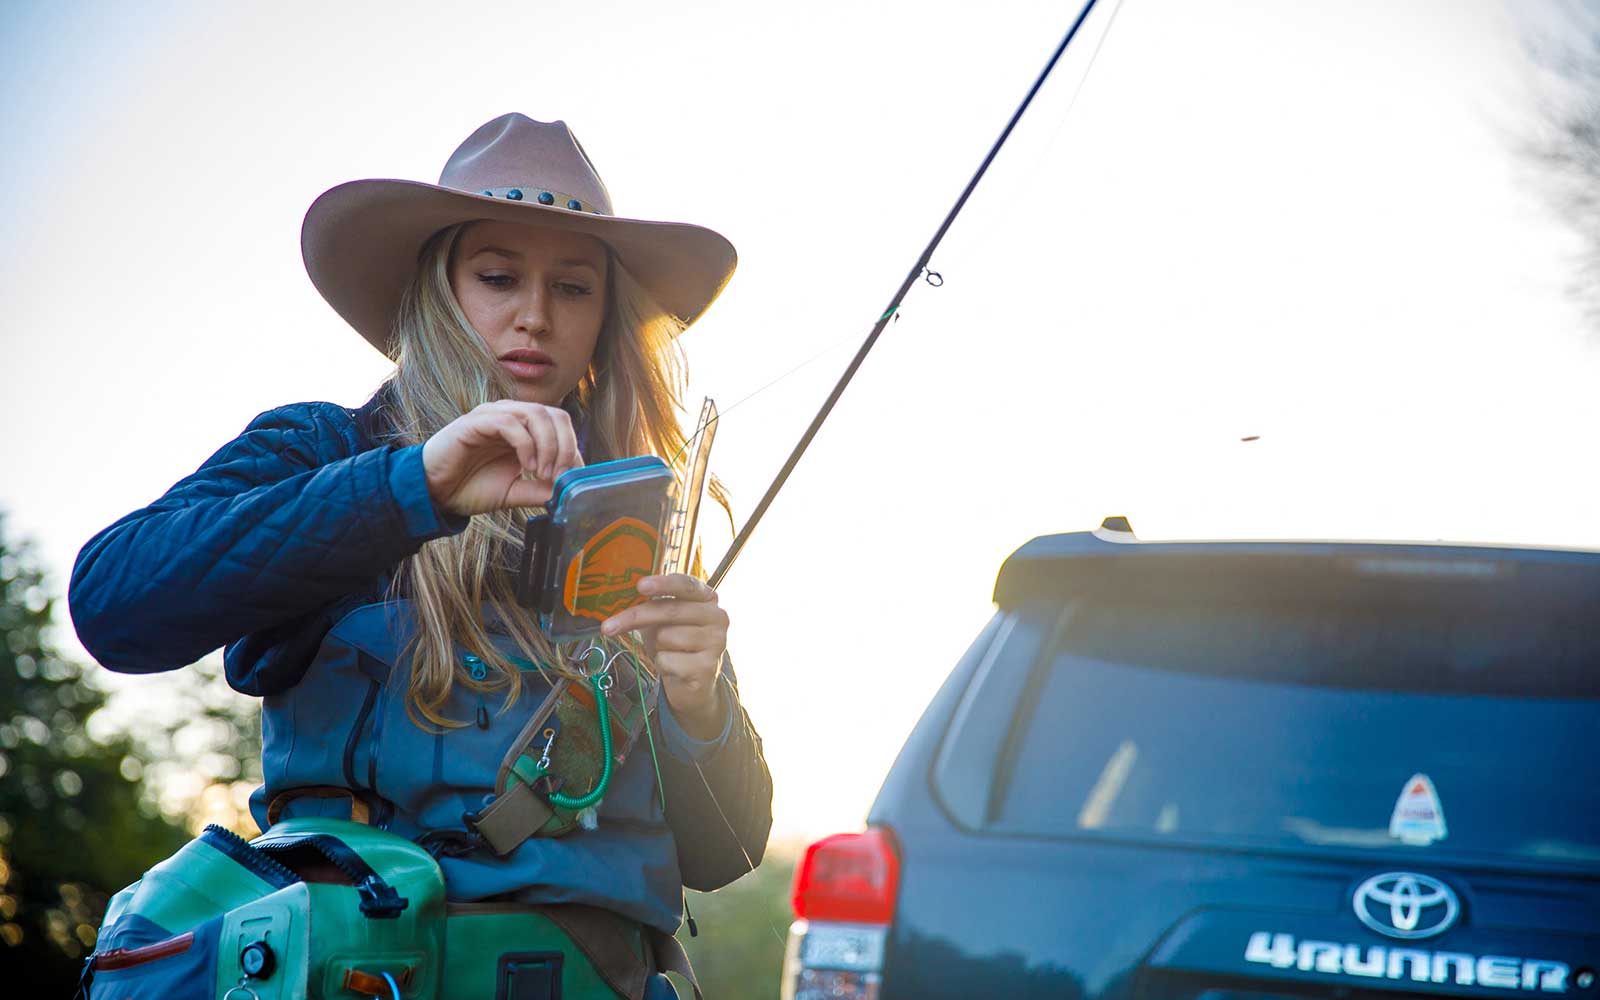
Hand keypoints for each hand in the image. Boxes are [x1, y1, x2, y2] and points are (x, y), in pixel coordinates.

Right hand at [421, 401, 581, 515]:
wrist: (434, 493)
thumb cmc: (471, 488)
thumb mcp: (515, 492)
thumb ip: (541, 490)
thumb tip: (569, 492)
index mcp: (524, 429)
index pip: (561, 425)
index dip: (573, 449)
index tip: (574, 477)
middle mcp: (511, 416)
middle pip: (555, 415)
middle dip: (565, 446)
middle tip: (561, 475)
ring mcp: (493, 416)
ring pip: (536, 414)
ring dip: (548, 445)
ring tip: (543, 473)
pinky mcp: (475, 422)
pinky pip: (509, 423)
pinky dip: (525, 444)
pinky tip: (527, 466)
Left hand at [601, 574, 728, 738]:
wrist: (693, 682)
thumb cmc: (676, 644)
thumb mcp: (662, 620)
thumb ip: (650, 605)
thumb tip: (620, 597)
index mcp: (707, 598)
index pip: (686, 584)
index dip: (663, 584)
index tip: (640, 585)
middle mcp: (717, 617)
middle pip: (670, 610)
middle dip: (636, 616)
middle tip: (608, 626)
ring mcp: (716, 642)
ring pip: (666, 636)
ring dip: (656, 646)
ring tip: (667, 651)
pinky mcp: (707, 667)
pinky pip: (667, 660)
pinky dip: (662, 664)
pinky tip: (674, 666)